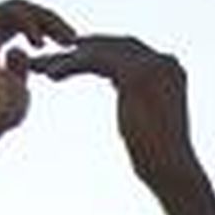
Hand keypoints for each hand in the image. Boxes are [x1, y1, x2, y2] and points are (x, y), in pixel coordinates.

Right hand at [0, 0, 76, 136]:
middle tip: (74, 39)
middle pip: (19, 11)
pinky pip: (9, 11)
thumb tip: (19, 50)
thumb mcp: (15, 88)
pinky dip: (30, 24)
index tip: (70, 43)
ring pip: (16, 7)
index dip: (46, 29)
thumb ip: (19, 68)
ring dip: (46, 22)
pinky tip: (40, 45)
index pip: (18, 23)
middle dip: (50, 22)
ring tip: (66, 42)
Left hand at [28, 35, 194, 186]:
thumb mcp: (147, 117)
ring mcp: (151, 64)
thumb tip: (121, 91)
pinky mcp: (135, 74)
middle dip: (84, 49)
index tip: (77, 58)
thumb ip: (137, 96)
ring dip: (70, 58)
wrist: (171, 169)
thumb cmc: (158, 158)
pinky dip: (71, 65)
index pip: (130, 51)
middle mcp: (164, 60)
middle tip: (55, 54)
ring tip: (43, 67)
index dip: (102, 52)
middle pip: (115, 45)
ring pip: (101, 52)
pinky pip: (94, 61)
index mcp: (170, 68)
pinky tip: (51, 75)